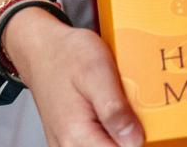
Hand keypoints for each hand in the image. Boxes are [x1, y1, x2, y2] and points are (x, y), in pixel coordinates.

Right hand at [4, 7, 144, 146]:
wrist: (42, 50)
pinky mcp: (69, 139)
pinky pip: (95, 142)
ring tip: (119, 109)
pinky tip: (111, 113)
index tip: (144, 122)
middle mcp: (68, 145)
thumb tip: (134, 140)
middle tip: (131, 110)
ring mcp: (66, 144)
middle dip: (128, 136)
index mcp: (77, 134)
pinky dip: (108, 131)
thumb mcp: (98, 72)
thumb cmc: (67, 56)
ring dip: (118, 134)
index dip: (137, 139)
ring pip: (102, 146)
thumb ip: (115, 109)